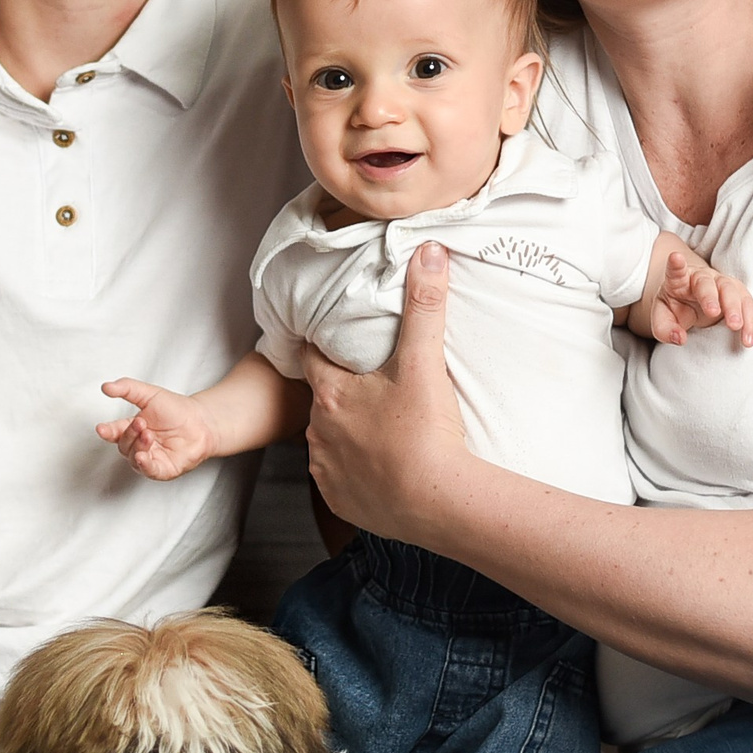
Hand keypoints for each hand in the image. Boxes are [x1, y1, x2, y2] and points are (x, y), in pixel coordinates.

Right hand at [96, 378, 216, 480]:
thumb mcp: (150, 394)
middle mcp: (139, 445)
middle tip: (141, 423)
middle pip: (124, 445)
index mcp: (133, 428)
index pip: (114, 431)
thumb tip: (106, 387)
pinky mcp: (162, 469)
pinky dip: (144, 465)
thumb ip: (127, 388)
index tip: (101, 428)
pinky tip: (143, 457)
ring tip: (148, 435)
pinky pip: (148, 471)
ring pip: (133, 458)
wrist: (201, 421)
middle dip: (130, 434)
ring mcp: (150, 458)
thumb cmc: (176, 410)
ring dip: (138, 447)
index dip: (107, 431)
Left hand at [299, 242, 469, 537]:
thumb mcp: (425, 362)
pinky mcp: (340, 501)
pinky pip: (340, 479)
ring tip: (384, 430)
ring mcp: (326, 469)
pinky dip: (356, 471)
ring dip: (348, 433)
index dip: (323, 347)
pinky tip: (383, 467)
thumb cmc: (428, 432)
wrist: (440, 502)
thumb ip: (424, 305)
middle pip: (324, 400)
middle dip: (342, 393)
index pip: (312, 357)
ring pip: (329, 440)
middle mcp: (319, 431)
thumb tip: (428, 250)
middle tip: (374, 389)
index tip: (334, 341)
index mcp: (332, 393)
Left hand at [648, 247, 752, 348]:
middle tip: (713, 313)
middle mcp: (701, 278)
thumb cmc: (676, 309)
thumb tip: (679, 338)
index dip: (676, 264)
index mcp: (679, 280)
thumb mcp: (663, 319)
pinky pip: (747, 304)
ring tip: (736, 326)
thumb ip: (665, 329)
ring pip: (730, 289)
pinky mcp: (737, 293)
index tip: (675, 258)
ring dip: (735, 308)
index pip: (676, 270)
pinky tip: (748, 339)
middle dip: (710, 296)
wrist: (692, 303)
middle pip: (706, 282)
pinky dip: (749, 321)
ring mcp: (721, 283)